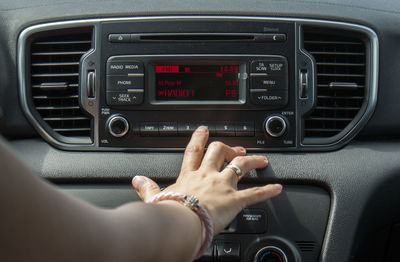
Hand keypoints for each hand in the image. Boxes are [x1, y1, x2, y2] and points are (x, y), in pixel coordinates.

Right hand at [132, 126, 281, 234]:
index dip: (199, 138)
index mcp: (190, 175)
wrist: (180, 223)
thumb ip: (147, 188)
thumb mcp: (155, 197)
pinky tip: (277, 188)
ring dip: (253, 161)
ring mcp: (223, 185)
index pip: (194, 151)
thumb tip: (136, 180)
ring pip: (241, 166)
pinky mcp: (234, 200)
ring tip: (262, 160)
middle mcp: (208, 175)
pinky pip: (254, 193)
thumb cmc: (169, 212)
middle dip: (229, 148)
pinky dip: (267, 191)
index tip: (204, 130)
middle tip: (236, 148)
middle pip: (220, 152)